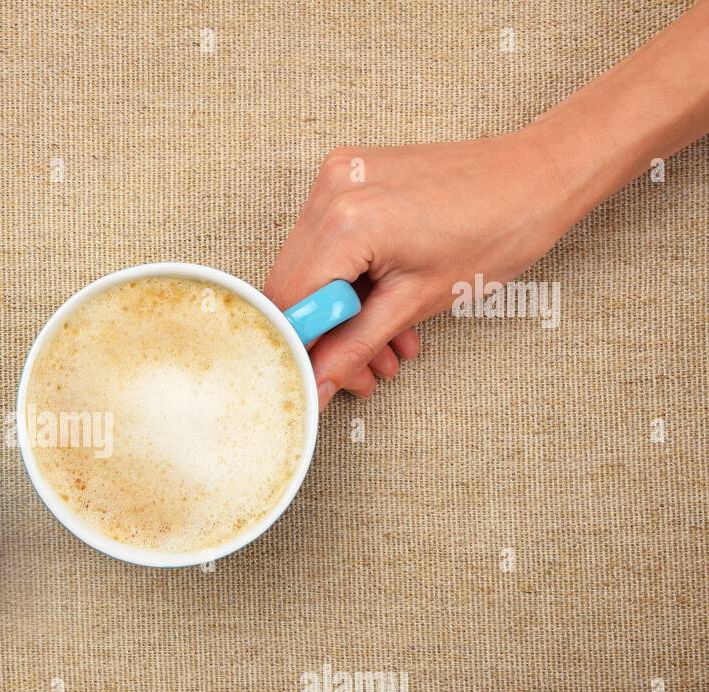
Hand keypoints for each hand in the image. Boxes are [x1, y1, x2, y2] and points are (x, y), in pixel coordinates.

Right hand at [264, 130, 569, 406]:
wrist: (537, 177)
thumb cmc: (496, 232)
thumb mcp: (417, 303)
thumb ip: (355, 347)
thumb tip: (318, 384)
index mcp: (345, 222)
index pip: (288, 303)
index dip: (299, 349)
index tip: (315, 379)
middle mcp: (332, 190)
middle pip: (293, 284)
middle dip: (322, 336)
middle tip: (357, 373)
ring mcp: (339, 176)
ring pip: (312, 266)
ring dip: (340, 314)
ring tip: (383, 349)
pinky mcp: (350, 174)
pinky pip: (330, 239)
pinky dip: (350, 279)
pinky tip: (383, 309)